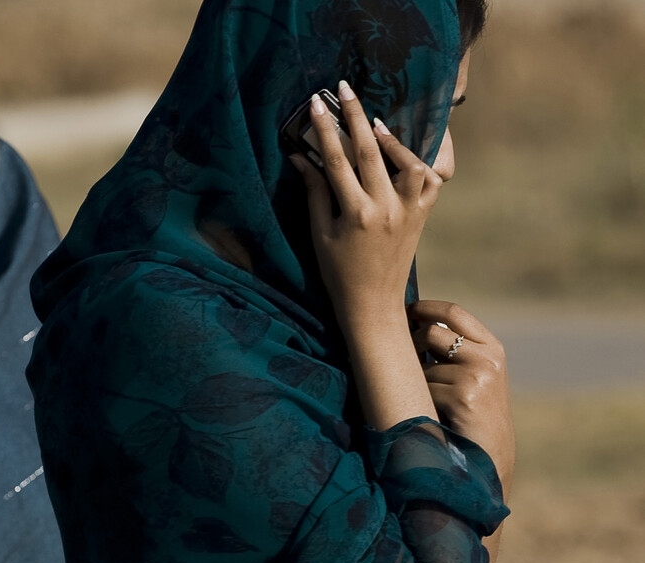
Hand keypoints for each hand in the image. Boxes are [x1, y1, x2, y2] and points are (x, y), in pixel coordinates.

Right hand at [291, 81, 444, 333]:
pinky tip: (400, 152)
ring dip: (391, 140)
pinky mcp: (421, 216)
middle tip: (345, 89)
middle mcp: (385, 209)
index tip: (316, 104)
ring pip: (408, 163)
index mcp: (355, 214)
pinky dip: (416, 162)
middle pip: (371, 152)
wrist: (373, 304)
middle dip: (356, 116)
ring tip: (374, 124)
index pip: (337, 161)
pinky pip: (428, 181)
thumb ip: (315, 193)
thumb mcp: (319, 234)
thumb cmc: (338, 273)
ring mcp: (408, 212)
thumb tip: (302, 158)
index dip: (326, 130)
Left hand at [408, 300, 515, 491]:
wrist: (491, 458)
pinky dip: (420, 402)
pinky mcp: (463, 397)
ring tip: (429, 401)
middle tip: (404, 358)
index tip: (405, 309)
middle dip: (411, 343)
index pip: (454, 312)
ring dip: (417, 383)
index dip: (425, 307)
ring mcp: (477, 377)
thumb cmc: (473, 416)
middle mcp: (488, 358)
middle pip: (432, 331)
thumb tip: (412, 322)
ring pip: (422, 365)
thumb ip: (454, 351)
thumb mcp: (474, 376)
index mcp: (492, 348)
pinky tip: (435, 415)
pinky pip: (423, 389)